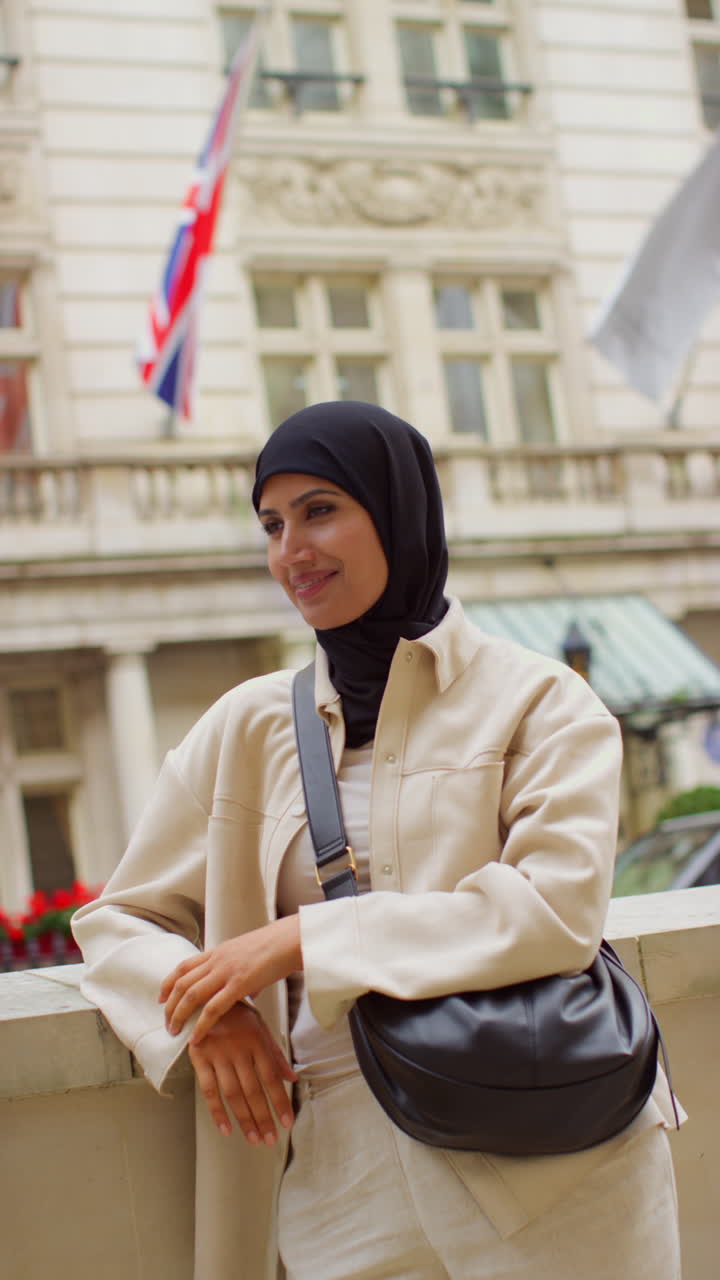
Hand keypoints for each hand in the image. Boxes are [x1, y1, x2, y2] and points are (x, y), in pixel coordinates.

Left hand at [159, 915, 302, 1041]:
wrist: (291, 939)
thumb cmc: (277, 947)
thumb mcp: (251, 956)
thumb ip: (243, 974)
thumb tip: (248, 993)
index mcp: (219, 951)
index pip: (184, 966)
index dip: (168, 983)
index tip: (161, 997)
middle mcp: (217, 960)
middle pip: (182, 983)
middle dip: (170, 1005)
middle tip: (166, 1022)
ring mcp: (226, 971)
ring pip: (191, 996)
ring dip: (179, 1015)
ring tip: (174, 1031)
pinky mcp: (239, 984)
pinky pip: (213, 1009)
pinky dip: (201, 1026)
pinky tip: (196, 1038)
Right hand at [188, 1002, 296, 1143]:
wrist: (206, 996)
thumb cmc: (237, 1014)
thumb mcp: (260, 1028)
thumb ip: (275, 1055)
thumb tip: (293, 1078)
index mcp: (256, 1041)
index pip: (271, 1078)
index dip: (279, 1102)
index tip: (287, 1123)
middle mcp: (239, 1049)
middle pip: (253, 1090)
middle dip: (263, 1117)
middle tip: (270, 1139)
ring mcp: (218, 1054)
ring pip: (232, 1093)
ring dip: (243, 1119)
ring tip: (253, 1138)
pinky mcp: (199, 1058)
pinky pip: (208, 1089)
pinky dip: (216, 1111)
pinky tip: (225, 1128)